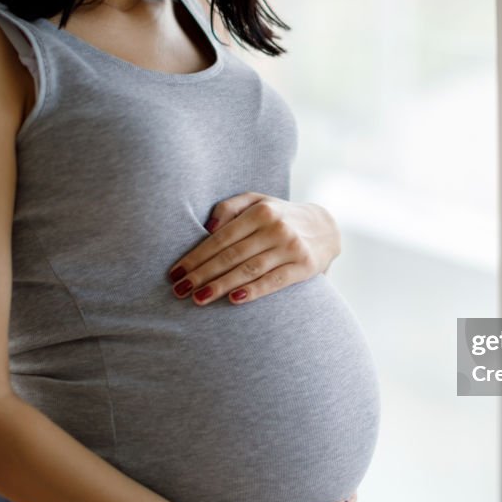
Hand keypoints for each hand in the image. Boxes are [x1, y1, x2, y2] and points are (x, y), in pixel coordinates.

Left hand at [167, 192, 341, 305]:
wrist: (326, 228)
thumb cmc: (280, 217)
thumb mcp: (258, 201)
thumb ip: (229, 208)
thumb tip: (206, 228)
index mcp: (261, 211)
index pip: (221, 238)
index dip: (196, 256)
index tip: (175, 272)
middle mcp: (276, 228)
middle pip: (231, 255)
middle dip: (202, 274)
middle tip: (179, 290)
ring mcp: (291, 247)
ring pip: (249, 270)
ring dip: (221, 286)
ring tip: (198, 298)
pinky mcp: (304, 267)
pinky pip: (274, 281)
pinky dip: (254, 291)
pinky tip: (234, 300)